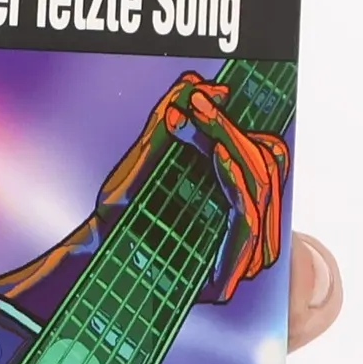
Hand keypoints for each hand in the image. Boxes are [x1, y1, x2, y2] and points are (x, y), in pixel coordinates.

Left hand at [96, 71, 290, 301]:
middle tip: (197, 100)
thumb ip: (173, 119)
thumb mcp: (147, 156)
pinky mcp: (225, 279)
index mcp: (240, 200)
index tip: (206, 95)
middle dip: (231, 127)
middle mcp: (248, 229)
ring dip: (231, 141)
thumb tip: (203, 84)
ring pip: (260, 185)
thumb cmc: (121, 210)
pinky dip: (235, 180)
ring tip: (203, 115)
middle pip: (267, 166)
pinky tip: (220, 153)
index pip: (267, 157)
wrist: (94, 252)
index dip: (243, 123)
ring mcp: (240, 257)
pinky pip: (246, 219)